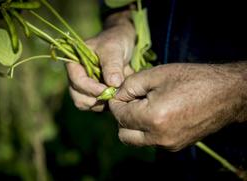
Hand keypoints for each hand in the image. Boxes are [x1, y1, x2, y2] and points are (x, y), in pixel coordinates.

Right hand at [66, 11, 134, 111]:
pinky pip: (97, 106)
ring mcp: (84, 87)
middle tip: (114, 94)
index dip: (91, 88)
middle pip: (78, 97)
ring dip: (102, 103)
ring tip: (117, 92)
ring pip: (87, 105)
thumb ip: (112, 65)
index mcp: (74, 63)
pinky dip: (106, 104)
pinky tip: (117, 95)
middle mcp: (76, 77)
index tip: (107, 89)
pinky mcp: (93, 94)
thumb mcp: (114, 48)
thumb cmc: (115, 41)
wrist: (122, 42)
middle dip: (96, 99)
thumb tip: (113, 84)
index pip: (76, 80)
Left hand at [109, 63, 246, 150]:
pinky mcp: (176, 146)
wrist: (226, 94)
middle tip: (131, 100)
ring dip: (133, 125)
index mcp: (153, 118)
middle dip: (122, 116)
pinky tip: (157, 113)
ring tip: (144, 106)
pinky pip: (151, 141)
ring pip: (136, 140)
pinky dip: (147, 130)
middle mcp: (159, 137)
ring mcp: (169, 144)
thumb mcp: (156, 74)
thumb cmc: (192, 79)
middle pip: (124, 134)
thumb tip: (117, 95)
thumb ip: (130, 85)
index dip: (116, 102)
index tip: (120, 92)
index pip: (119, 115)